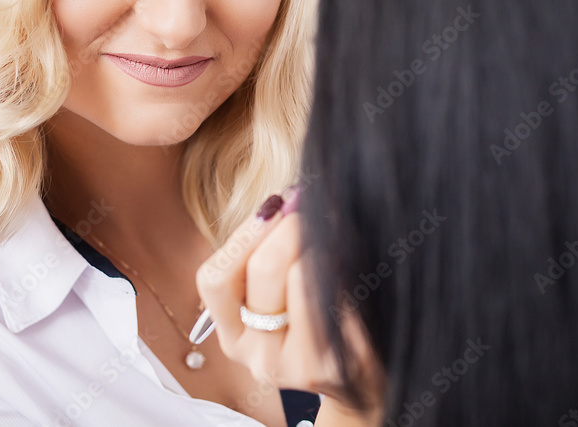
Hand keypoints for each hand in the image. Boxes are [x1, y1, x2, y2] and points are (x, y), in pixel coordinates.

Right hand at [195, 189, 341, 394]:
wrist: (363, 378)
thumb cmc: (315, 318)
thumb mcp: (277, 293)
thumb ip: (266, 250)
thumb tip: (288, 199)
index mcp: (233, 336)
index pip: (214, 279)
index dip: (245, 233)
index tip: (275, 204)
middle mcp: (261, 358)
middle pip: (264, 268)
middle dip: (292, 226)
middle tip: (314, 209)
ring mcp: (302, 366)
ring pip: (305, 276)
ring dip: (325, 245)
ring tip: (339, 239)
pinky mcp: (344, 362)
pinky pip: (344, 292)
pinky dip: (353, 268)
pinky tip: (358, 266)